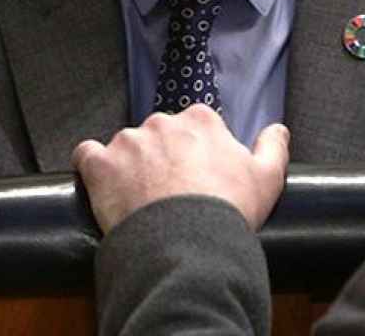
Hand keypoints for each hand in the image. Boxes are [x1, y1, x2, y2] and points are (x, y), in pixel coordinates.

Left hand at [72, 105, 290, 233]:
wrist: (186, 243)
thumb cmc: (228, 209)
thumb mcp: (268, 178)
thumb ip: (273, 146)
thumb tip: (278, 130)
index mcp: (201, 120)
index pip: (195, 126)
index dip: (197, 151)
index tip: (198, 174)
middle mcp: (162, 122)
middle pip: (159, 134)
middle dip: (162, 156)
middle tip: (170, 191)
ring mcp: (128, 142)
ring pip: (126, 146)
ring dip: (130, 165)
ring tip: (138, 198)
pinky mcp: (100, 165)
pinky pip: (87, 155)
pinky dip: (91, 166)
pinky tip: (101, 184)